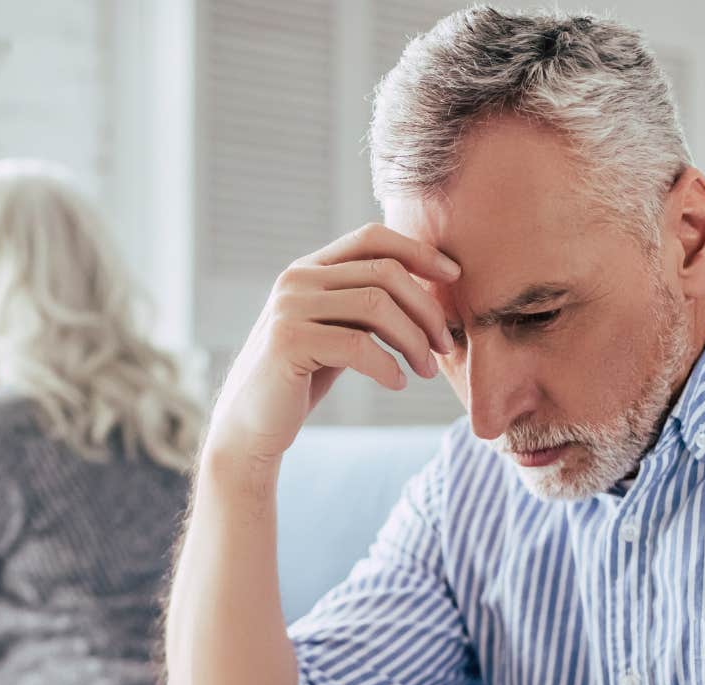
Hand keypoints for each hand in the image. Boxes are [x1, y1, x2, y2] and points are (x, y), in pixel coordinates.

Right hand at [207, 223, 459, 463]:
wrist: (250, 426)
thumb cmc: (301, 380)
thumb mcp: (335, 331)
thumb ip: (364, 304)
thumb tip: (428, 286)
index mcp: (307, 269)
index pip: (371, 238)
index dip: (418, 251)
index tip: (454, 276)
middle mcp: (295, 279)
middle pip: (384, 272)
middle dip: (426, 308)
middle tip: (444, 345)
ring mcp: (288, 308)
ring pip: (376, 305)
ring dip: (414, 340)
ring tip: (426, 369)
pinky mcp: (288, 342)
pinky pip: (357, 345)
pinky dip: (388, 365)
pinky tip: (396, 383)